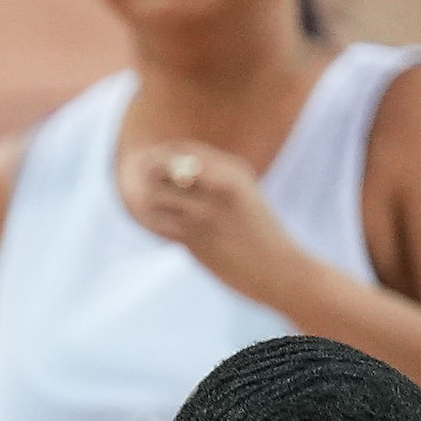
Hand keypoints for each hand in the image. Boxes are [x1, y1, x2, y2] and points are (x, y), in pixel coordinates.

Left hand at [118, 140, 311, 306]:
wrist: (281, 271)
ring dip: (147, 201)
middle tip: (140, 182)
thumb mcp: (245, 195)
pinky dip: (153, 222)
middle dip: (146, 172)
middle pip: (162, 165)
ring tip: (152, 208)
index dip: (160, 154)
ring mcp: (206, 211)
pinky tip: (161, 226)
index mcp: (232, 170)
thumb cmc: (262, 236)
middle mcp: (218, 184)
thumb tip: (173, 170)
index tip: (152, 164)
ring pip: (155, 194)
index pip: (181, 149)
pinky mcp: (196, 238)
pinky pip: (159, 223)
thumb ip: (214, 179)